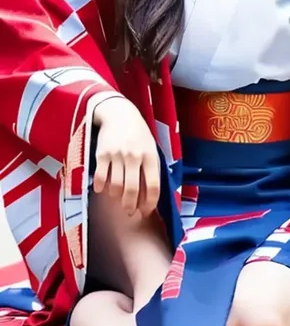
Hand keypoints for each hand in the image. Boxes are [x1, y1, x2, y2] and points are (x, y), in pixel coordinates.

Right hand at [92, 97, 159, 216]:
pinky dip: (100, 188)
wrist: (119, 114)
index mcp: (150, 157)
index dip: (150, 204)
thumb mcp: (150, 148)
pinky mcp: (101, 154)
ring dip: (116, 196)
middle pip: (132, 191)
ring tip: (116, 196)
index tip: (146, 211)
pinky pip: (100, 178)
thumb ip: (150, 170)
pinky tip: (102, 189)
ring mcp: (117, 155)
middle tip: (129, 212)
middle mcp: (134, 157)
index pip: (153, 187)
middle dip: (130, 207)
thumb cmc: (138, 134)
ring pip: (115, 187)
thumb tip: (148, 198)